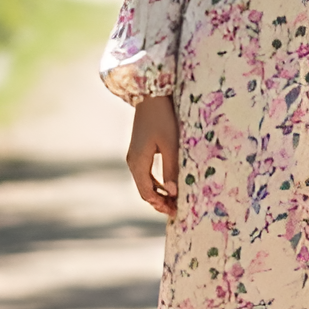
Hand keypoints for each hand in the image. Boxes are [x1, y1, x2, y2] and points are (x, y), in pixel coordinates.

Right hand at [126, 95, 179, 217]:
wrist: (151, 97)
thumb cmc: (163, 119)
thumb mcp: (171, 145)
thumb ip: (171, 169)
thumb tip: (172, 192)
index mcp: (138, 163)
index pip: (147, 193)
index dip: (160, 205)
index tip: (175, 211)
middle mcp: (133, 162)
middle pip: (144, 190)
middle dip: (159, 201)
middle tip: (176, 208)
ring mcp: (134, 156)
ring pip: (145, 182)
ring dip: (158, 192)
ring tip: (174, 199)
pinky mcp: (139, 151)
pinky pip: (145, 173)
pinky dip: (156, 182)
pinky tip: (168, 185)